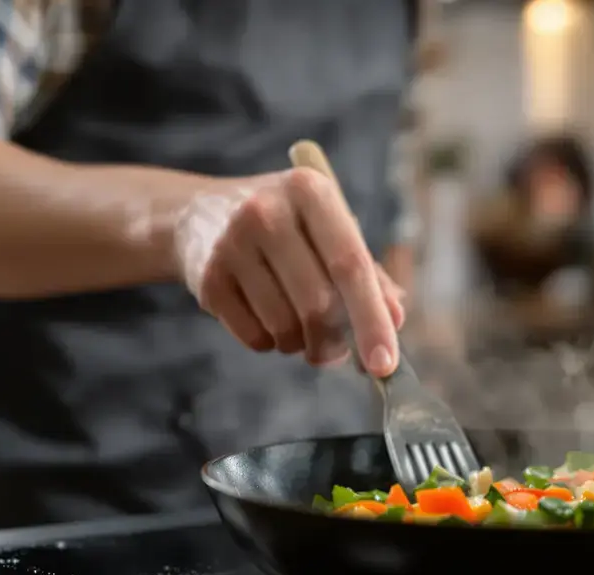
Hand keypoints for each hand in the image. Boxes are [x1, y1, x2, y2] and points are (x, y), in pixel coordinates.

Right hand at [175, 169, 404, 376]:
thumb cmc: (286, 226)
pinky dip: (271, 343)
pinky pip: (255, 337)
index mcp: (310, 191)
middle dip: (335, 342)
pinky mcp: (208, 279)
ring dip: (301, 344)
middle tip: (336, 352)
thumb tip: (394, 320)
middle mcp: (266, 211)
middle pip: (319, 304)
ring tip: (298, 326)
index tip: (385, 364)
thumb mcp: (329, 230)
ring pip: (286, 328)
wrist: (200, 214)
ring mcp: (231, 244)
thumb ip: (368, 274)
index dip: (372, 319)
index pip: (351, 265)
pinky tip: (266, 318)